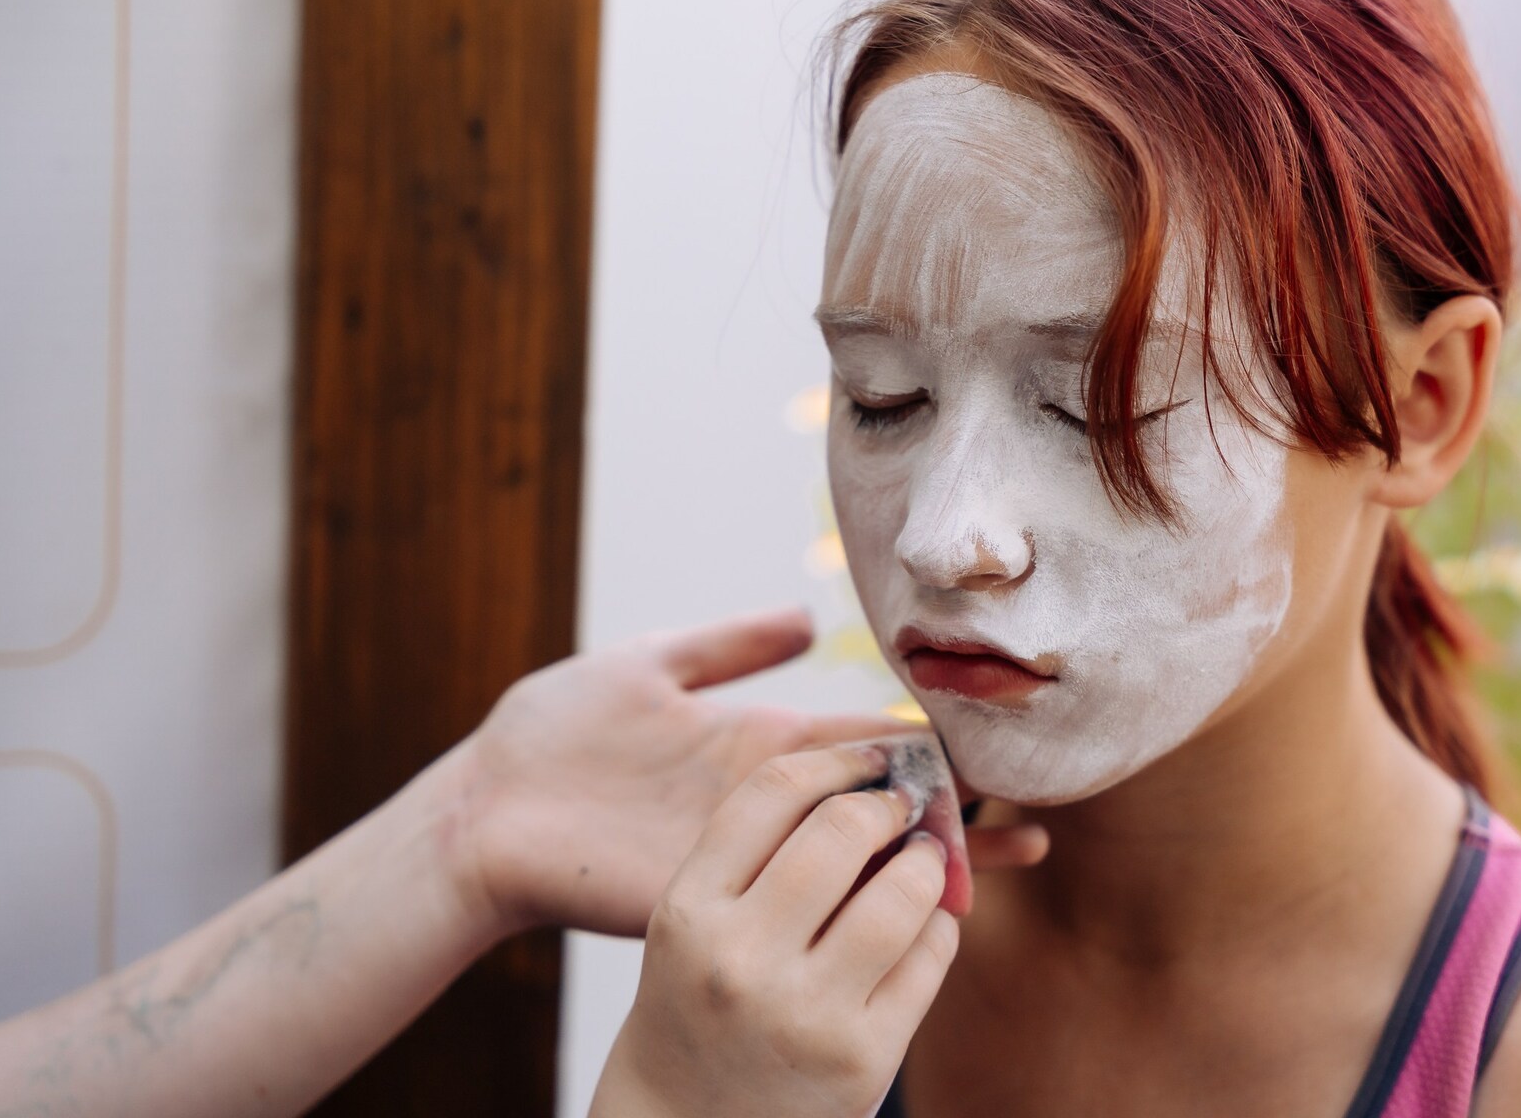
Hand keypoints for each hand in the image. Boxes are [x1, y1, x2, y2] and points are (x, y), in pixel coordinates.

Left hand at [441, 605, 1047, 940]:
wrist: (480, 811)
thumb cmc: (551, 734)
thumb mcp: (645, 666)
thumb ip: (725, 647)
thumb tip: (806, 618)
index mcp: (760, 748)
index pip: (871, 742)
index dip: (937, 742)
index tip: (1005, 738)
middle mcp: (768, 805)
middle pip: (886, 805)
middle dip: (961, 806)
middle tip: (1041, 802)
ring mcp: (747, 855)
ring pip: (862, 860)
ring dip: (938, 856)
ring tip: (1021, 845)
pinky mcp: (715, 895)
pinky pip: (804, 902)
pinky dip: (873, 903)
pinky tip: (932, 898)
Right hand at [591, 743, 956, 1117]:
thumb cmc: (701, 1001)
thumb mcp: (697, 920)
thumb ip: (761, 851)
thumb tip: (873, 777)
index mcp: (690, 910)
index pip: (773, 792)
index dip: (836, 761)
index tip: (871, 759)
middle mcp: (741, 959)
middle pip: (843, 830)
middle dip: (889, 805)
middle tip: (903, 807)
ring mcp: (804, 1012)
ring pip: (903, 893)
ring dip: (928, 862)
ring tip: (923, 860)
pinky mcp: (862, 1059)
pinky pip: (930, 957)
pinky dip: (939, 926)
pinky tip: (922, 925)